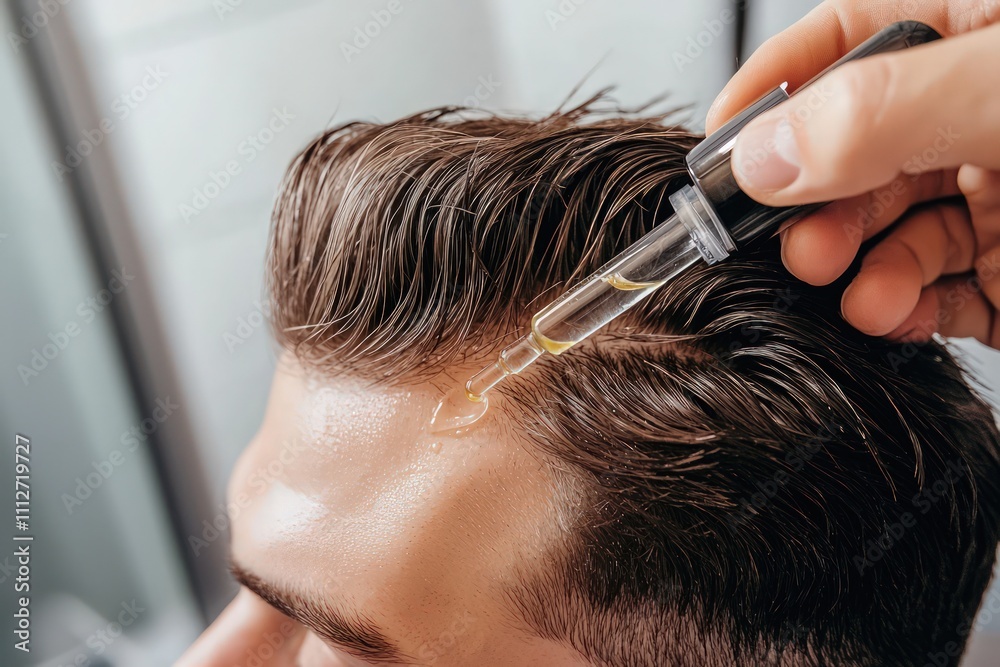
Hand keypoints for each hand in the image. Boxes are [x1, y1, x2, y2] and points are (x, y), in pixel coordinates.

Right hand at [706, 0, 999, 347]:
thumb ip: (880, 115)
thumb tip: (765, 156)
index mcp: (973, 31)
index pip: (845, 39)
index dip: (775, 87)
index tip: (721, 139)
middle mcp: (971, 114)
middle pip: (849, 152)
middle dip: (809, 206)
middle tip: (798, 243)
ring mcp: (992, 192)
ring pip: (885, 232)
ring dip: (854, 271)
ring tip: (857, 293)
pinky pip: (933, 293)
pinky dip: (900, 313)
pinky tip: (891, 313)